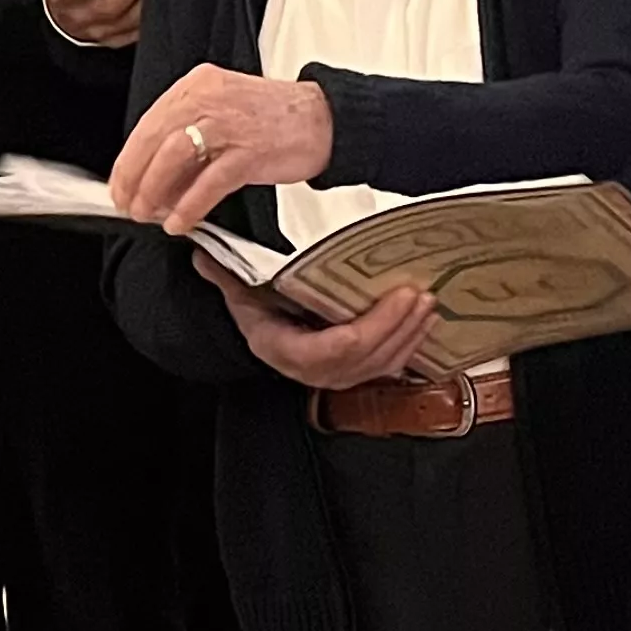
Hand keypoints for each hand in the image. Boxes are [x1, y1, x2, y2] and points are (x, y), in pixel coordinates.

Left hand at [110, 65, 334, 232]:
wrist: (325, 119)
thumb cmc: (274, 118)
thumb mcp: (223, 111)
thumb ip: (188, 135)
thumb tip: (152, 175)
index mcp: (199, 84)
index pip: (150, 121)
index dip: (129, 158)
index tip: (119, 183)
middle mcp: (210, 97)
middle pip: (155, 138)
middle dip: (134, 176)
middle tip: (127, 204)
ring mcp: (231, 123)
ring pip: (175, 156)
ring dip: (155, 190)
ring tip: (148, 214)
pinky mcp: (251, 151)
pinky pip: (210, 181)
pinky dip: (190, 205)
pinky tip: (181, 222)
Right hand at [206, 263, 436, 388]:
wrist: (265, 339)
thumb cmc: (256, 311)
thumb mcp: (239, 292)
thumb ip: (225, 274)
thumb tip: (201, 252)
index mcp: (286, 350)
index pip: (336, 348)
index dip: (372, 326)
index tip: (398, 295)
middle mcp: (314, 371)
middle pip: (367, 357)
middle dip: (400, 326)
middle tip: (421, 293)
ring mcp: (336, 377)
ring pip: (382, 364)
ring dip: (410, 335)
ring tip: (429, 303)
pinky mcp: (354, 376)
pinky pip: (387, 368)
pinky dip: (410, 346)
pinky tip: (427, 323)